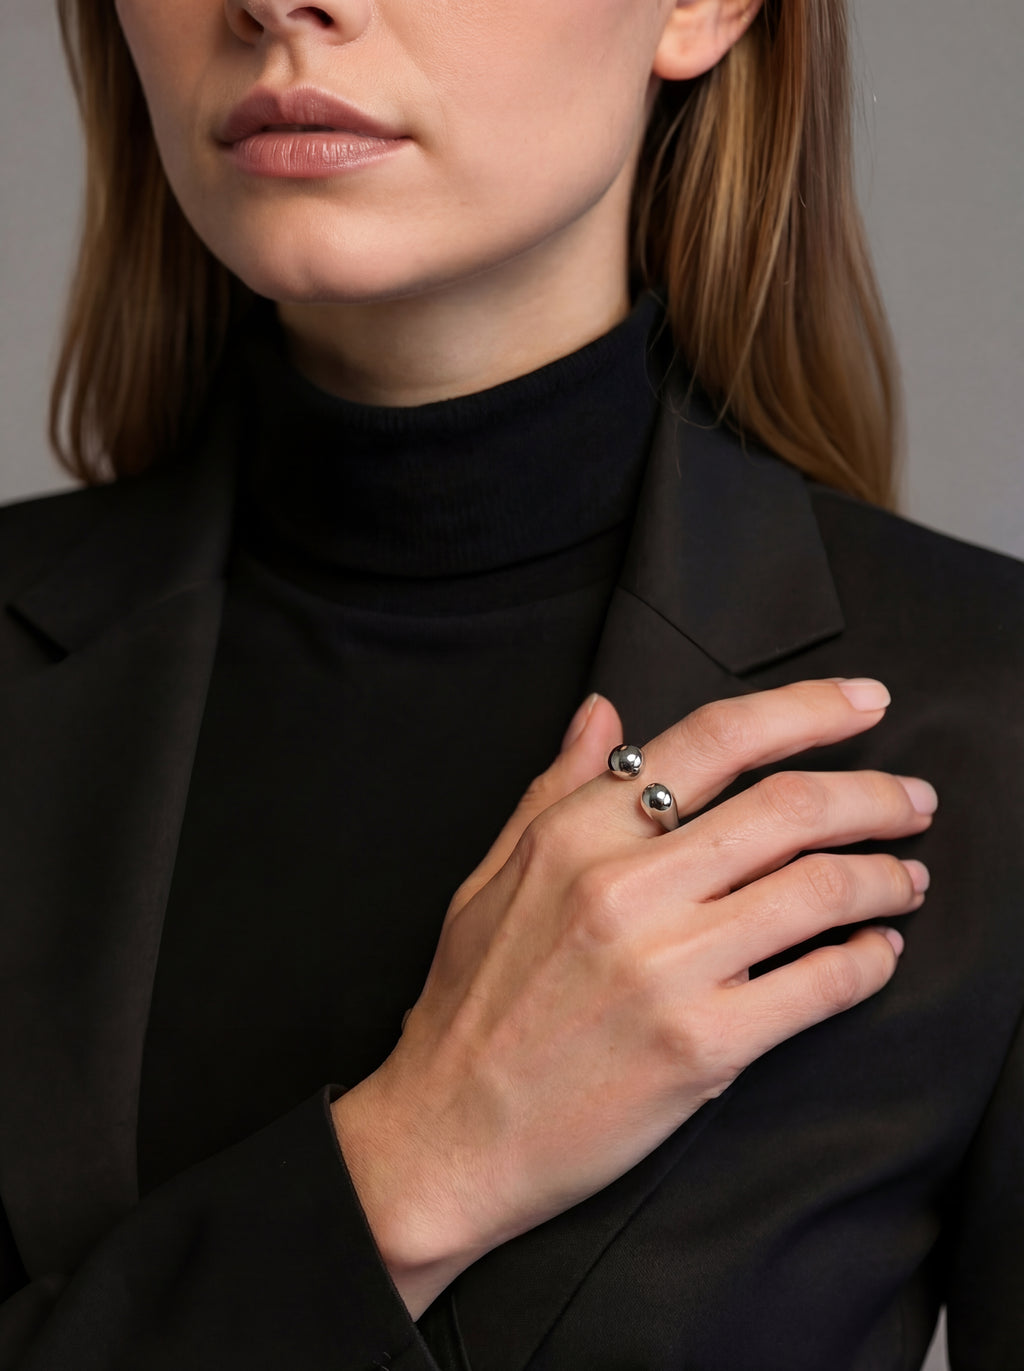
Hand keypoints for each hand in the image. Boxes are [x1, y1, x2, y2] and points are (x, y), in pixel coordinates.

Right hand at [333, 679, 934, 1316]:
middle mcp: (624, 887)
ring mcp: (666, 967)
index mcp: (575, 835)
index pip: (715, 740)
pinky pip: (819, 984)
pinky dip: (866, 961)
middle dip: (875, 795)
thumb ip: (555, 787)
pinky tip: (875, 954)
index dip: (807, 710)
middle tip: (915, 800)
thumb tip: (604, 712)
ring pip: (818, 889)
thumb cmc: (470, 1005)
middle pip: (788, 808)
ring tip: (906, 879)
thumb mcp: (490, 876)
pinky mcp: (702, 1046)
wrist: (447, 1136)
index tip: (864, 704)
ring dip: (885, 877)